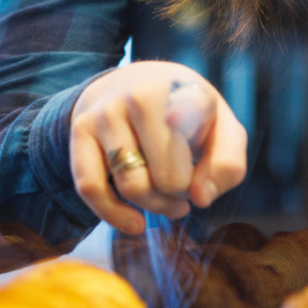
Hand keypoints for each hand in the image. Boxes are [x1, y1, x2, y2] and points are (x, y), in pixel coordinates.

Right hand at [71, 63, 247, 235]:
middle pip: (167, 178)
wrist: (134, 84)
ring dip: (155, 206)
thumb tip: (201, 198)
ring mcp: (106, 112)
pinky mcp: (80, 131)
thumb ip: (228, 165)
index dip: (182, 117)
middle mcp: (140, 96)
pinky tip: (135, 223)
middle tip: (186, 188)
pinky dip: (114, 216)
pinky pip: (90, 189)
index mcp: (183, 89)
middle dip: (181, 195)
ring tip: (169, 200)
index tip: (175, 122)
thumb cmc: (189, 116)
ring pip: (132, 187)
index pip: (186, 107)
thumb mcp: (222, 129)